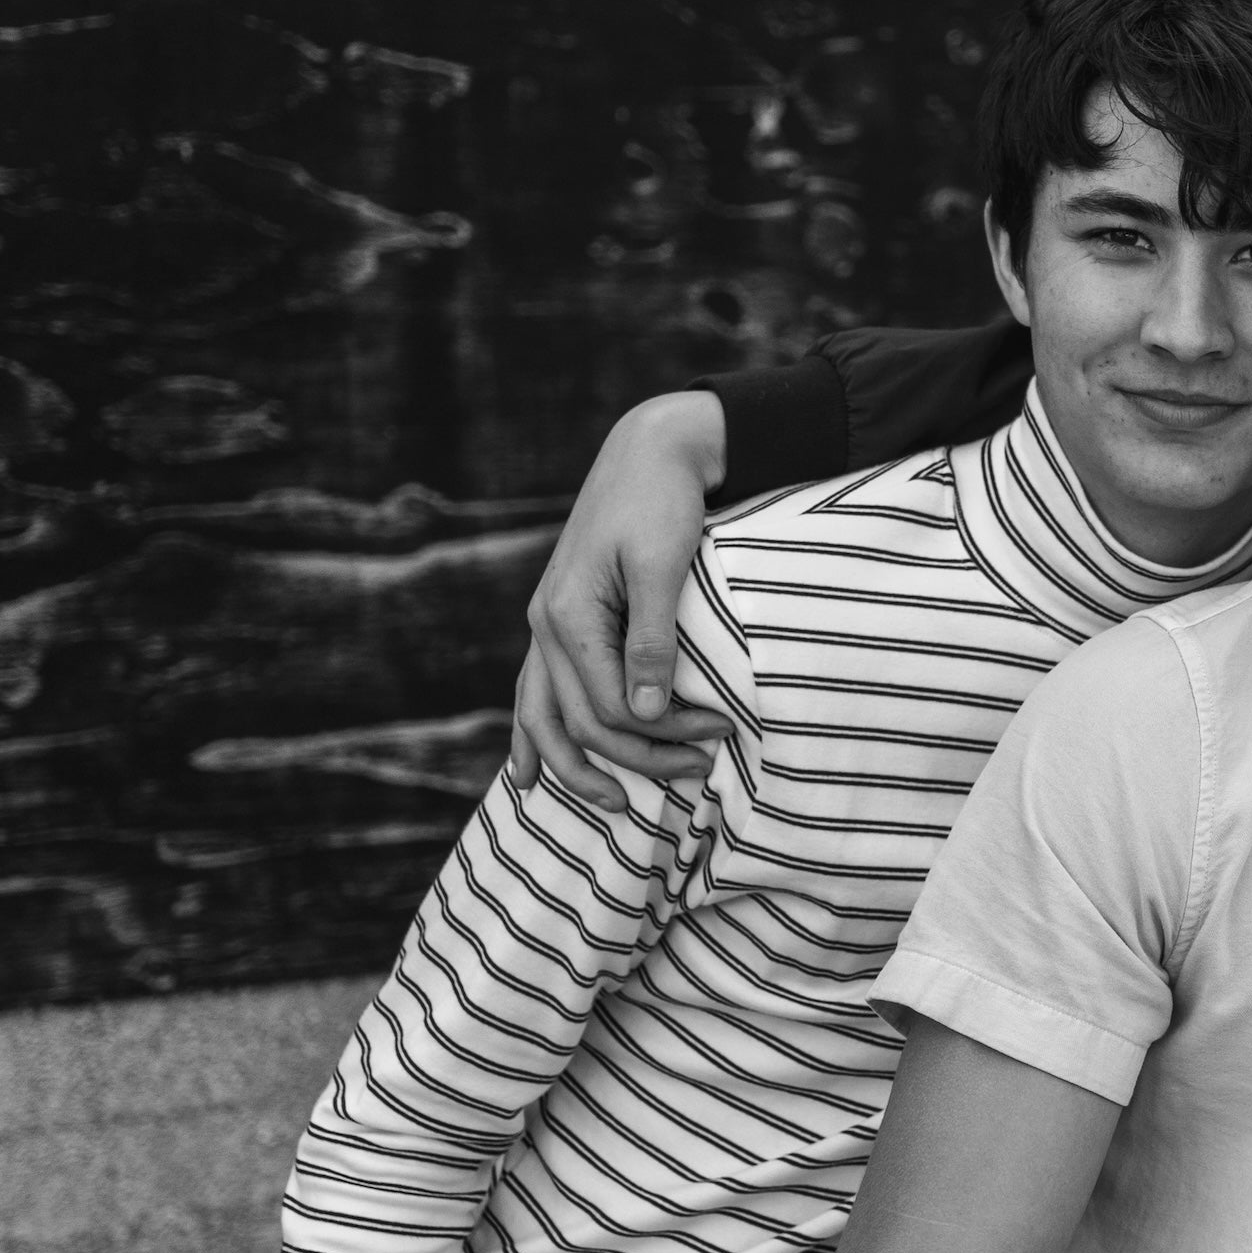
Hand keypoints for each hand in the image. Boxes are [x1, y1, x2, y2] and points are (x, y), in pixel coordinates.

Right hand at [505, 390, 736, 809]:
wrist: (648, 450)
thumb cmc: (661, 501)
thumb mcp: (660, 565)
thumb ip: (650, 639)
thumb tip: (645, 714)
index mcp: (567, 614)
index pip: (609, 705)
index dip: (664, 729)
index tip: (721, 730)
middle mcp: (546, 625)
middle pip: (578, 720)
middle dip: (636, 756)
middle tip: (696, 772)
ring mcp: (547, 624)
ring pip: (542, 714)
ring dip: (576, 764)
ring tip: (611, 803)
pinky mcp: (562, 619)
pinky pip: (538, 690)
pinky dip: (536, 733)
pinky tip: (529, 772)